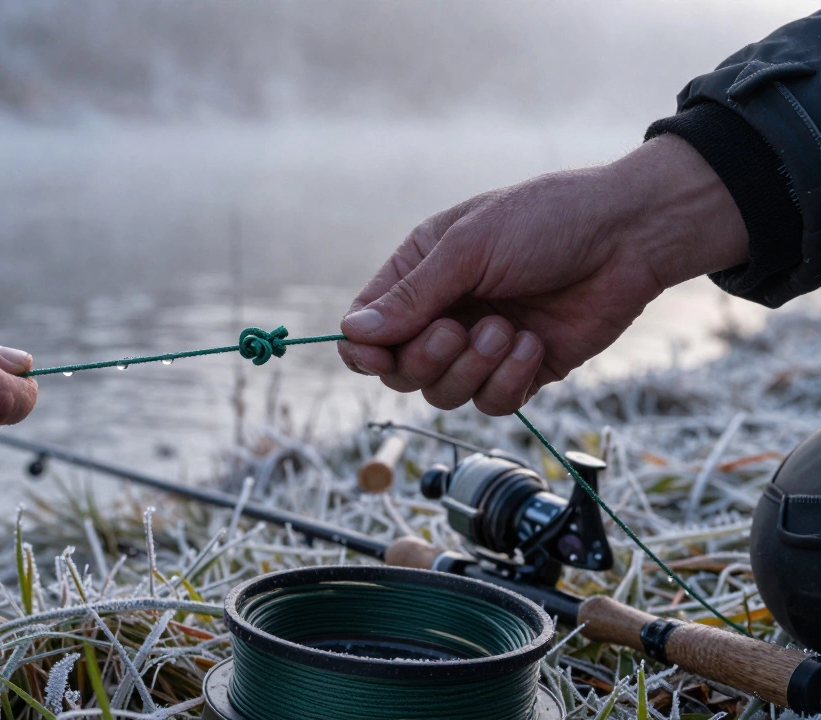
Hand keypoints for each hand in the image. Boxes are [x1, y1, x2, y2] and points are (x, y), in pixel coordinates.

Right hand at [339, 135, 749, 414]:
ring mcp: (482, 346)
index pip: (367, 328)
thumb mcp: (468, 248)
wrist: (631, 235)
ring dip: (472, 368)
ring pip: (443, 395)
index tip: (377, 356)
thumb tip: (353, 333)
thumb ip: (411, 296)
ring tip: (507, 330)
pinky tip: (534, 343)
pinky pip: (492, 403)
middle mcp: (444, 313)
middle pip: (400, 371)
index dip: (365, 350)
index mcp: (419, 273)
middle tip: (457, 331)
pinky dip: (509, 379)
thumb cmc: (547, 220)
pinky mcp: (521, 371)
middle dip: (425, 359)